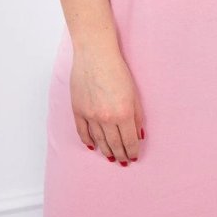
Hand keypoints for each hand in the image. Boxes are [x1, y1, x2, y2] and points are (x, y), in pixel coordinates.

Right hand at [70, 44, 144, 165]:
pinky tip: (93, 147)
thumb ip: (137, 116)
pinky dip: (88, 141)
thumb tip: (138, 135)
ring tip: (111, 157)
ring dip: (106, 151)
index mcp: (123, 113)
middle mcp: (106, 118)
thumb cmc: (117, 70)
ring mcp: (90, 115)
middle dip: (121, 155)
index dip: (132, 151)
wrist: (95, 54)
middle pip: (114, 145)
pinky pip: (83, 132)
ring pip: (98, 141)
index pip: (129, 141)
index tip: (134, 157)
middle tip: (124, 162)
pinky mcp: (78, 110)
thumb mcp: (134, 93)